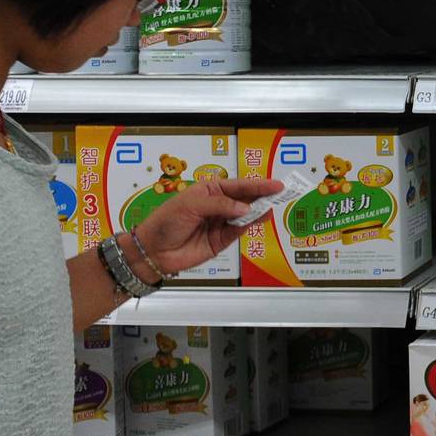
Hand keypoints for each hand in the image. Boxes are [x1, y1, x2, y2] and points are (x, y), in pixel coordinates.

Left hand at [129, 177, 282, 277]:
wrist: (154, 250)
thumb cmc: (166, 221)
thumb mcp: (191, 205)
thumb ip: (220, 205)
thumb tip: (245, 209)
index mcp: (210, 190)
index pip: (238, 185)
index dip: (257, 184)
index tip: (275, 184)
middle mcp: (218, 205)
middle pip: (246, 199)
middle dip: (263, 195)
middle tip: (282, 193)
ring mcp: (221, 222)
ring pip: (246, 215)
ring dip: (260, 210)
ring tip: (275, 205)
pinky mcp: (222, 240)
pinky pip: (240, 230)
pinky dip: (251, 225)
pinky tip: (261, 218)